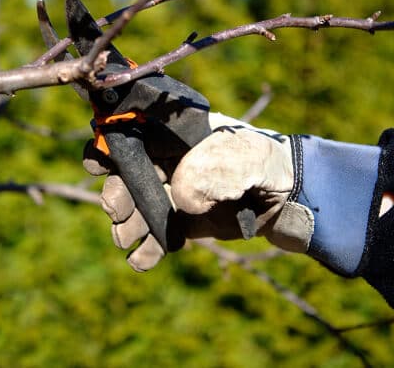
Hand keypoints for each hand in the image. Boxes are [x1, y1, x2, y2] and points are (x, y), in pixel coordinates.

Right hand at [83, 113, 314, 271]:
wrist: (296, 201)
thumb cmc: (270, 166)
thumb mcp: (245, 159)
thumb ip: (211, 170)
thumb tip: (180, 200)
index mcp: (178, 134)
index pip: (131, 132)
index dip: (107, 145)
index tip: (97, 164)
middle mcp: (170, 160)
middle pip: (125, 174)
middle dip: (115, 194)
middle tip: (118, 212)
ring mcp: (175, 191)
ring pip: (135, 207)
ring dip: (127, 225)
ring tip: (131, 240)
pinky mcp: (183, 221)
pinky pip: (154, 234)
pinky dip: (145, 249)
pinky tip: (144, 261)